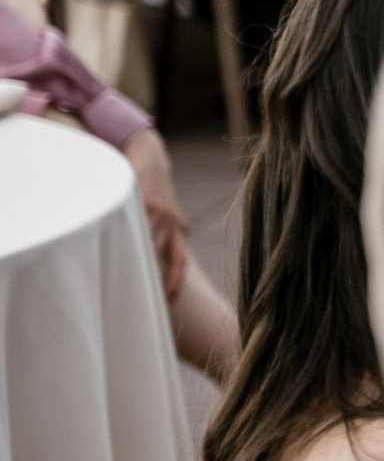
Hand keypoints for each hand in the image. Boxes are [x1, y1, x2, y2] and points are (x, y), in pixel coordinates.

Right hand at [123, 128, 188, 300]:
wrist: (150, 161)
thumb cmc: (154, 191)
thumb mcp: (165, 209)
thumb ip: (170, 224)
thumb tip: (183, 234)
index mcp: (174, 231)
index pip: (179, 260)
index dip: (176, 279)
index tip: (172, 299)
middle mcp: (170, 223)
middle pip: (165, 253)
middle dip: (158, 273)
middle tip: (151, 294)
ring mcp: (159, 211)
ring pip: (149, 239)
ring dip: (140, 253)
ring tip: (125, 270)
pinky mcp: (145, 198)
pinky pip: (138, 217)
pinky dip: (131, 226)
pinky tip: (122, 233)